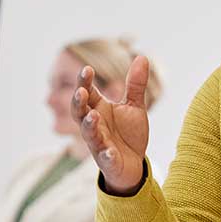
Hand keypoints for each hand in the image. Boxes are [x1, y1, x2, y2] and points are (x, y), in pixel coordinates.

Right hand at [71, 56, 150, 193]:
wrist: (135, 164)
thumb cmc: (129, 134)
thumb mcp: (135, 106)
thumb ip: (136, 84)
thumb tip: (142, 56)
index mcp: (98, 109)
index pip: (87, 93)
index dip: (84, 82)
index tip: (87, 69)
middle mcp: (94, 125)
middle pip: (79, 112)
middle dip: (78, 102)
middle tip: (81, 91)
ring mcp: (99, 143)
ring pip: (88, 134)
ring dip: (89, 126)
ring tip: (93, 116)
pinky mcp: (108, 161)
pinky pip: (105, 158)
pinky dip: (106, 155)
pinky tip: (109, 151)